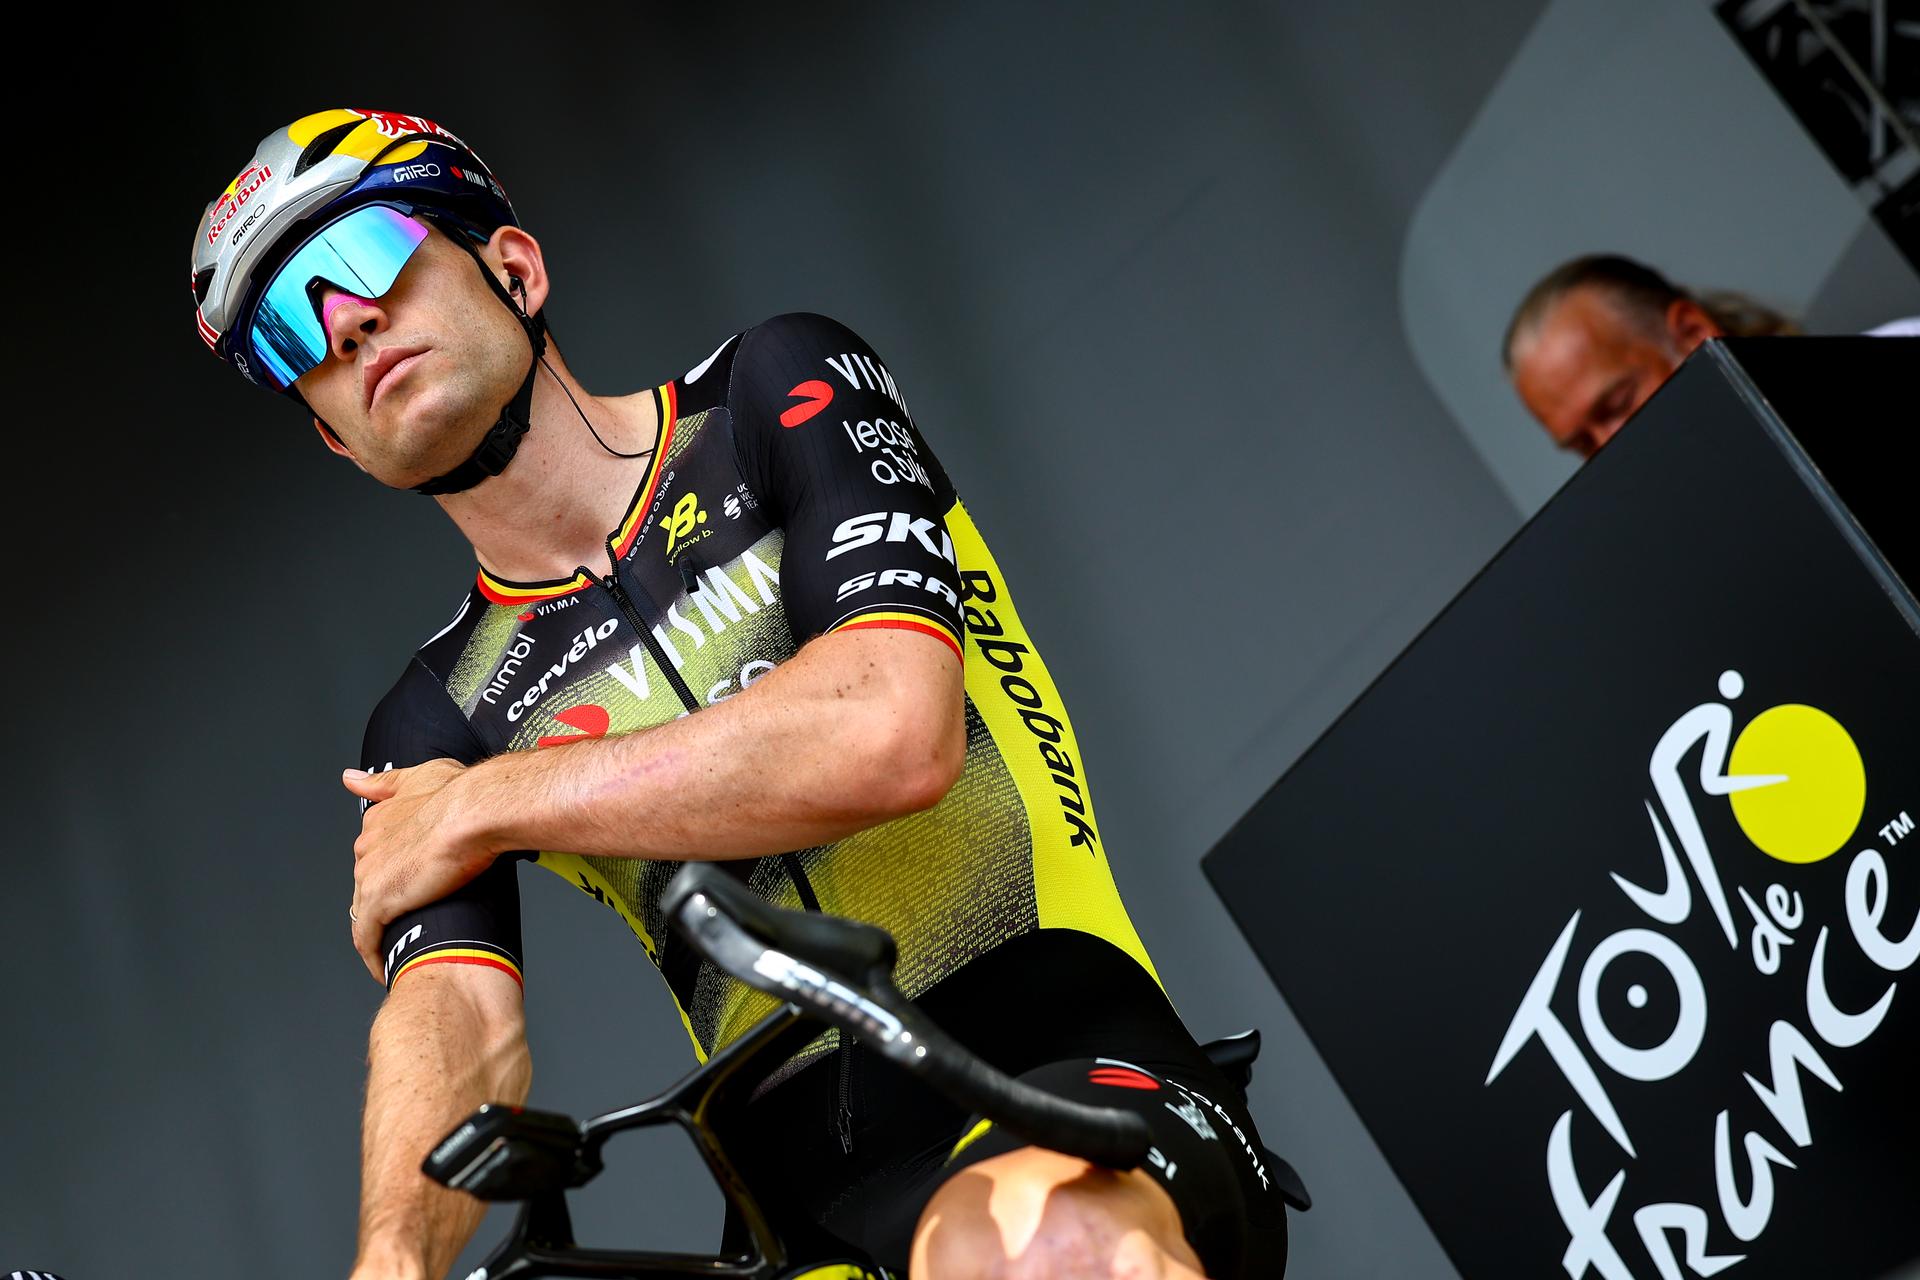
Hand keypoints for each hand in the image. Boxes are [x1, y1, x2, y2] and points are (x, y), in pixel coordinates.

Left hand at [344, 759, 499, 982]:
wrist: (475, 812)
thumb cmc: (460, 794)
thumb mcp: (420, 776)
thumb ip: (384, 781)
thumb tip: (350, 779)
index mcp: (377, 821)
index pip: (374, 855)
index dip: (391, 872)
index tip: (409, 886)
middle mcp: (366, 848)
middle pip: (367, 884)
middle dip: (385, 903)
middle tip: (413, 919)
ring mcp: (369, 876)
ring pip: (363, 913)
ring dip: (380, 931)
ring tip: (404, 947)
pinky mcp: (378, 903)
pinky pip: (366, 939)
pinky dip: (373, 957)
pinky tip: (385, 970)